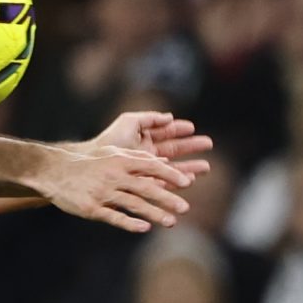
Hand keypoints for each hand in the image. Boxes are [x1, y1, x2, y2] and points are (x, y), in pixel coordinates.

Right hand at [37, 142, 193, 232]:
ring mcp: (102, 193)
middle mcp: (113, 176)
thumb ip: (136, 159)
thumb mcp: (111, 154)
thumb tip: (163, 163)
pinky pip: (114, 217)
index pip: (151, 167)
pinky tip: (145, 228)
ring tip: (171, 222)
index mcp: (120, 161)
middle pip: (146, 188)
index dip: (170, 175)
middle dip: (167, 198)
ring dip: (154, 213)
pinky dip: (130, 223)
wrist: (54, 172)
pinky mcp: (92, 208)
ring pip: (133, 204)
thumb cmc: (86, 163)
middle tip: (185, 208)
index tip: (187, 182)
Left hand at [91, 110, 213, 177]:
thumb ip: (150, 118)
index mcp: (142, 139)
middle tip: (209, 144)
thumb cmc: (108, 142)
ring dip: (190, 168)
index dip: (179, 129)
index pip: (165, 133)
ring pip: (173, 169)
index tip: (192, 128)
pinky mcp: (145, 185)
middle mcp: (146, 155)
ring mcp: (146, 171)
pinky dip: (178, 183)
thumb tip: (170, 116)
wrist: (93, 165)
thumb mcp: (129, 122)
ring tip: (206, 167)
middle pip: (174, 150)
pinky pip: (165, 184)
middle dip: (191, 147)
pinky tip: (190, 181)